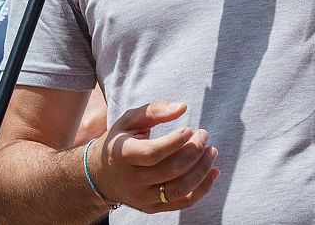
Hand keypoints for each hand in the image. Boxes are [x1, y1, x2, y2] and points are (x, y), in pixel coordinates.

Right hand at [91, 101, 218, 212]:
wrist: (101, 175)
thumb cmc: (121, 141)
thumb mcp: (129, 120)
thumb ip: (154, 110)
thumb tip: (182, 107)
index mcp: (122, 155)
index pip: (152, 153)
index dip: (175, 141)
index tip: (190, 129)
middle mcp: (132, 180)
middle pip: (171, 170)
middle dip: (194, 151)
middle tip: (204, 135)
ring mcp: (142, 198)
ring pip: (179, 189)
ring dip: (202, 170)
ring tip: (212, 151)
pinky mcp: (152, 207)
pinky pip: (182, 203)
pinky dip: (202, 189)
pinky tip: (213, 172)